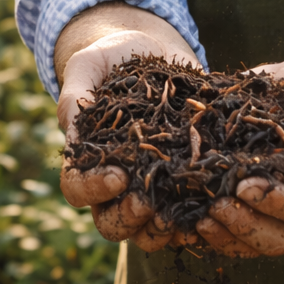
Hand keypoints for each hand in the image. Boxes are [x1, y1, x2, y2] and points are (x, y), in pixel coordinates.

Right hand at [57, 30, 203, 251]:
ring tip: (181, 213)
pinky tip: (211, 209)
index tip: (118, 174)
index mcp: (86, 159)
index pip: (77, 189)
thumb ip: (76, 93)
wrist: (155, 51)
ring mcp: (151, 188)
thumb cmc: (113, 57)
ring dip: (161, 230)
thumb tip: (71, 125)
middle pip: (110, 223)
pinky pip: (186, 218)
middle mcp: (116, 183)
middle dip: (127, 217)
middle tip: (148, 200)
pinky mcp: (184, 184)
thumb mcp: (90, 64)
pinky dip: (196, 221)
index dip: (93, 188)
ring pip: (147, 232)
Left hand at [195, 56, 283, 257]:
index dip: (278, 204)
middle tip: (215, 205)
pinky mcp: (258, 216)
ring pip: (255, 244)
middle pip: (279, 238)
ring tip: (199, 218)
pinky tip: (187, 223)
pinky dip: (213, 234)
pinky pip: (236, 237)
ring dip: (226, 235)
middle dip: (245, 223)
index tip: (245, 186)